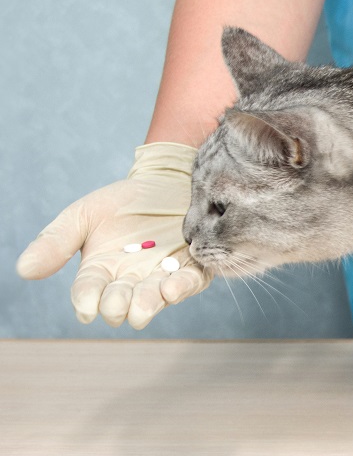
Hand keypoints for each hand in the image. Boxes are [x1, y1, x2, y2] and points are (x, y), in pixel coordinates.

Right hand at [16, 142, 212, 328]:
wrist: (166, 181)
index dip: (87, 300)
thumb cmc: (123, 201)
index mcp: (101, 271)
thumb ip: (57, 241)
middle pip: (121, 301)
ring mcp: (163, 275)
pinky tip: (172, 289)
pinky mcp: (192, 268)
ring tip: (142, 308)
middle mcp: (131, 280)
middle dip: (118, 305)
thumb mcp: (84, 214)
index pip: (89, 291)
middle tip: (116, 306)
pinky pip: (189, 282)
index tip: (87, 307)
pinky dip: (181, 287)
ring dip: (148, 303)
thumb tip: (24, 270)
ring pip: (154, 297)